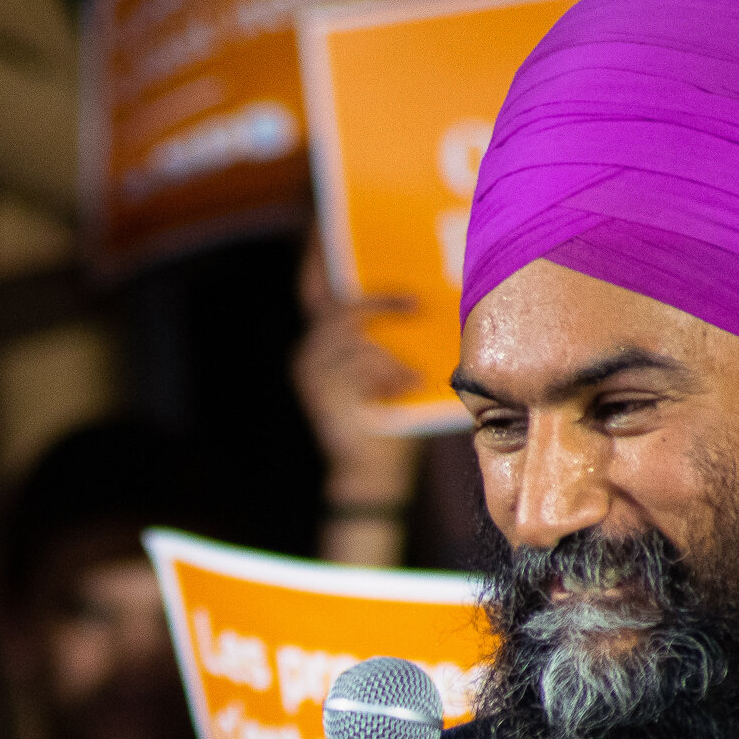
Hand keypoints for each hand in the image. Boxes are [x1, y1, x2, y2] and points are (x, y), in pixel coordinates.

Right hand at [294, 237, 424, 512]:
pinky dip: (387, 373)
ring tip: (412, 375)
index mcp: (324, 344)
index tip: (378, 265)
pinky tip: (406, 385)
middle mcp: (310, 354)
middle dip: (380, 303)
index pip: (323, 296)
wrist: (372, 473)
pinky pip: (358, 365)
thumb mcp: (392, 370)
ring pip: (354, 338)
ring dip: (389, 353)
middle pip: (341, 309)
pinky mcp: (320, 392)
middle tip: (416, 303)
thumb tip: (428, 298)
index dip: (333, 268)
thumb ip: (395, 338)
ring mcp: (313, 373)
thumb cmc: (389, 419)